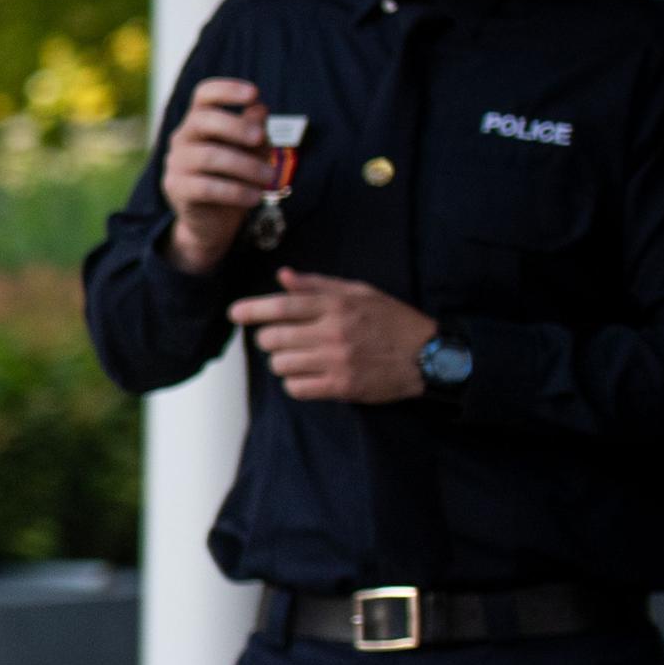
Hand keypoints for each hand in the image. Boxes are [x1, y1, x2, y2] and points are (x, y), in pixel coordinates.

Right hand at [161, 77, 279, 273]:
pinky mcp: (176, 189)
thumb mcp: (252, 152)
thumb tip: (259, 108)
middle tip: (261, 139)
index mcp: (200, 121)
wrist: (214, 221)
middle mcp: (183, 138)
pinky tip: (255, 197)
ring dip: (246, 166)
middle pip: (203, 120)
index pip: (204, 94)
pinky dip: (236, 192)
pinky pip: (206, 187)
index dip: (226, 89)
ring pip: (209, 156)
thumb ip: (255, 130)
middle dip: (236, 126)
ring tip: (270, 178)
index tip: (254, 93)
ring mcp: (176, 163)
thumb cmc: (236, 177)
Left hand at [228, 270, 437, 402]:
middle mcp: (333, 332)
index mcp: (337, 305)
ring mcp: (337, 360)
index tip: (234, 314)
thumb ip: (318, 285)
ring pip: (280, 365)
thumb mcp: (360, 293)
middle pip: (273, 338)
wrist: (429, 356)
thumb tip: (282, 276)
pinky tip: (308, 376)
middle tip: (280, 340)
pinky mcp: (341, 386)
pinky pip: (296, 388)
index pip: (282, 306)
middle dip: (269, 340)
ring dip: (283, 363)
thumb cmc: (392, 321)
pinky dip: (295, 383)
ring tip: (300, 358)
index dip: (252, 310)